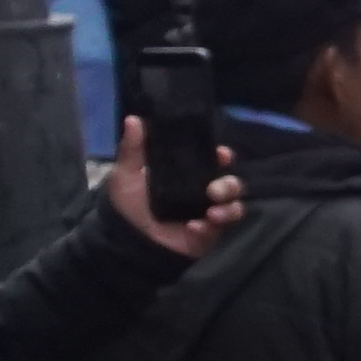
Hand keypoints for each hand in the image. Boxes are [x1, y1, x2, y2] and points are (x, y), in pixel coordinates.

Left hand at [98, 120, 240, 257]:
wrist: (127, 243)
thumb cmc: (128, 207)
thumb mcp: (126, 175)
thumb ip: (133, 149)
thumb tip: (134, 118)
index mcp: (186, 175)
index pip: (212, 161)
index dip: (221, 155)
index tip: (221, 153)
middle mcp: (201, 192)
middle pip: (230, 183)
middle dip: (228, 184)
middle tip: (213, 190)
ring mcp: (208, 213)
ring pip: (235, 205)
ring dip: (228, 206)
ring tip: (211, 213)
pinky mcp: (210, 234)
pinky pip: (224, 227)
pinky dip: (212, 226)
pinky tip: (194, 227)